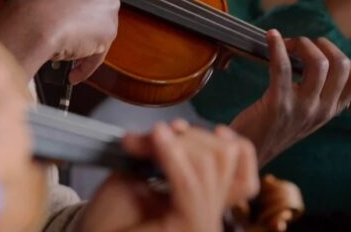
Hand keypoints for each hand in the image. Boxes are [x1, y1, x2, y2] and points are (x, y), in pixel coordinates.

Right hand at [0, 0, 121, 79]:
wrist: (38, 21)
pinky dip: (86, 64)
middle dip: (92, 16)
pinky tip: (74, 75)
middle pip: (105, 2)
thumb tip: (65, 7)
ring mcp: (109, 9)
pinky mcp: (109, 33)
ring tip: (66, 54)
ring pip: (101, 29)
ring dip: (87, 41)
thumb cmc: (34, 3)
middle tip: (71, 28)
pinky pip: (98, 53)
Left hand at [79, 121, 259, 231]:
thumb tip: (173, 129)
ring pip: (210, 163)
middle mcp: (213, 215)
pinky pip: (191, 184)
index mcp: (206, 201)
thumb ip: (164, 151)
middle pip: (223, 156)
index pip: (238, 159)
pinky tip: (156, 139)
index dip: (213, 137)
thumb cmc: (111, 214)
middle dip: (187, 136)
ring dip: (174, 144)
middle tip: (146, 139)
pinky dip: (172, 156)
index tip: (174, 129)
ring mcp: (204, 223)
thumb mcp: (140, 172)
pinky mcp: (191, 228)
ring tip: (137, 145)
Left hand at [230, 31, 350, 164]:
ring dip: (301, 43)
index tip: (321, 51)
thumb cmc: (274, 126)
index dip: (342, 56)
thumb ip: (318, 93)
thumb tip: (318, 55)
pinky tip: (271, 36)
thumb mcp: (307, 114)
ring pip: (318, 63)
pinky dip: (277, 46)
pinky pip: (283, 67)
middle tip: (300, 44)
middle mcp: (322, 110)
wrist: (250, 150)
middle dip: (322, 44)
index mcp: (331, 110)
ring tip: (285, 43)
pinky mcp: (278, 105)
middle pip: (341, 64)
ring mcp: (302, 108)